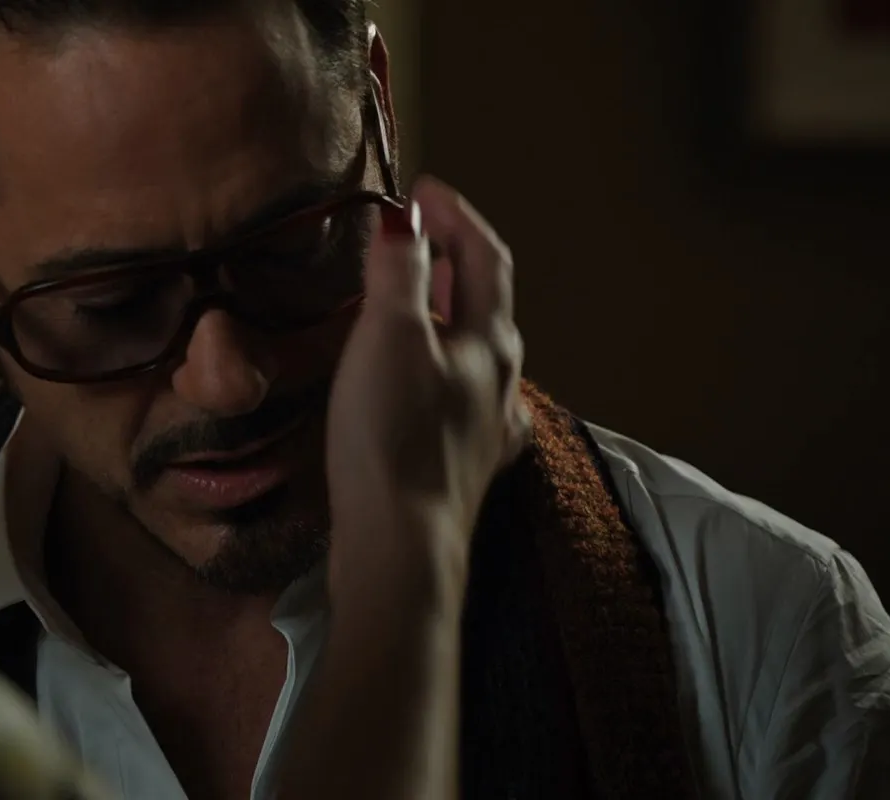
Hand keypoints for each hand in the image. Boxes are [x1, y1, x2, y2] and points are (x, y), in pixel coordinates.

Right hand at [323, 177, 528, 608]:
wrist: (401, 546)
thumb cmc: (393, 438)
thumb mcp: (388, 338)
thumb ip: (398, 272)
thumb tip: (405, 219)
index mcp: (490, 341)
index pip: (485, 256)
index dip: (456, 216)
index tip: (422, 190)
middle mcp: (502, 381)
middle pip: (487, 304)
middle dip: (454, 261)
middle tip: (415, 237)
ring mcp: (488, 427)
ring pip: (477, 355)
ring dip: (449, 318)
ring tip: (413, 304)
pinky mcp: (465, 467)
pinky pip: (465, 403)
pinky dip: (446, 376)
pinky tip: (437, 390)